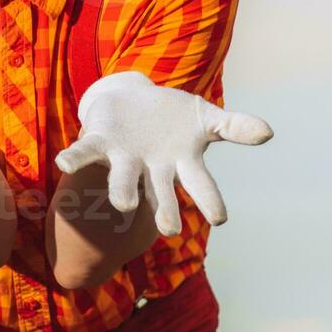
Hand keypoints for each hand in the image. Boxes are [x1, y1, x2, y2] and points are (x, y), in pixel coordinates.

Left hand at [55, 71, 272, 235]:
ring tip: (123, 204)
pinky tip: (62, 162)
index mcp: (178, 163)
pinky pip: (85, 152)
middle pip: (159, 193)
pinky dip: (74, 158)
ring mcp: (123, 157)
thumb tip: (268, 132)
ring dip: (122, 191)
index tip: (220, 218)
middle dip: (164, 210)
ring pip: (122, 179)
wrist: (130, 102)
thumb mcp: (205, 117)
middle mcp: (150, 168)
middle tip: (169, 230)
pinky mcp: (99, 142)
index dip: (209, 201)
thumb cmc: (171, 118)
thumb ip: (234, 127)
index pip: (199, 186)